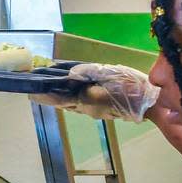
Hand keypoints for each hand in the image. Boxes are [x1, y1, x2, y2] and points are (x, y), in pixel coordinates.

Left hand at [30, 63, 159, 122]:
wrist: (149, 101)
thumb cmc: (130, 86)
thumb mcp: (109, 74)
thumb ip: (89, 73)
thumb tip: (70, 73)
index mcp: (87, 100)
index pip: (61, 97)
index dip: (46, 95)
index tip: (31, 92)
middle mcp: (88, 107)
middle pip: (63, 102)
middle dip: (49, 96)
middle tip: (34, 91)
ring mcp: (95, 110)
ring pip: (71, 104)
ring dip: (58, 98)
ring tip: (46, 90)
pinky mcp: (101, 109)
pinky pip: (81, 104)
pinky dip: (70, 98)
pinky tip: (68, 92)